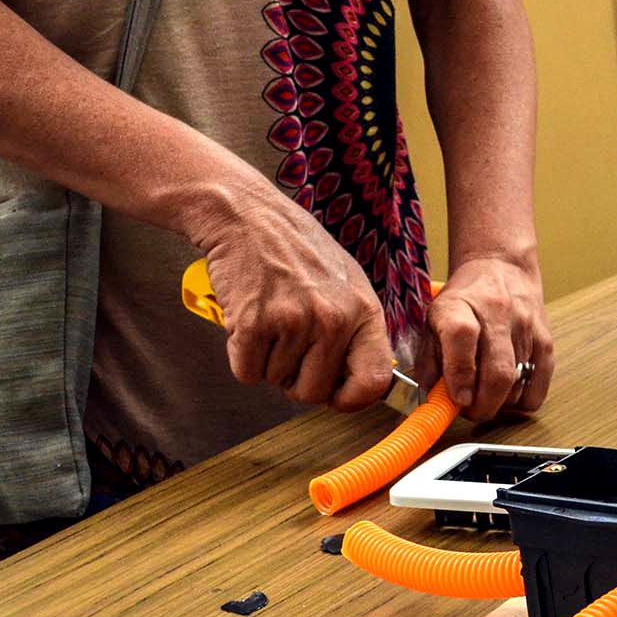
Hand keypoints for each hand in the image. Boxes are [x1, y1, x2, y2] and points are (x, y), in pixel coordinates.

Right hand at [191, 175, 394, 411]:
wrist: (248, 216)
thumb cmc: (299, 250)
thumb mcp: (348, 285)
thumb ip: (357, 333)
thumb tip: (364, 384)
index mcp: (364, 312)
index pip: (374, 382)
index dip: (352, 399)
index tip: (336, 397)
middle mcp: (334, 319)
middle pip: (314, 393)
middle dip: (296, 380)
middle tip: (288, 346)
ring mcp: (294, 321)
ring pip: (276, 382)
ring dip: (268, 361)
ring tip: (270, 319)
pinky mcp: (253, 323)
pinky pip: (247, 372)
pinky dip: (242, 355)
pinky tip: (249, 321)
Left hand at [419, 254, 552, 422]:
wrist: (500, 268)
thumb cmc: (464, 299)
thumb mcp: (433, 320)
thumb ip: (429, 361)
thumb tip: (434, 400)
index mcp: (460, 306)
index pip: (462, 339)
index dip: (460, 375)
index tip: (458, 399)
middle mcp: (497, 313)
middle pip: (498, 371)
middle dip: (483, 405)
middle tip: (471, 411)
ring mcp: (525, 327)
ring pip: (518, 384)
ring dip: (500, 404)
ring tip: (486, 399)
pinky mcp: (545, 340)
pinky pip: (539, 385)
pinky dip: (523, 401)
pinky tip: (508, 395)